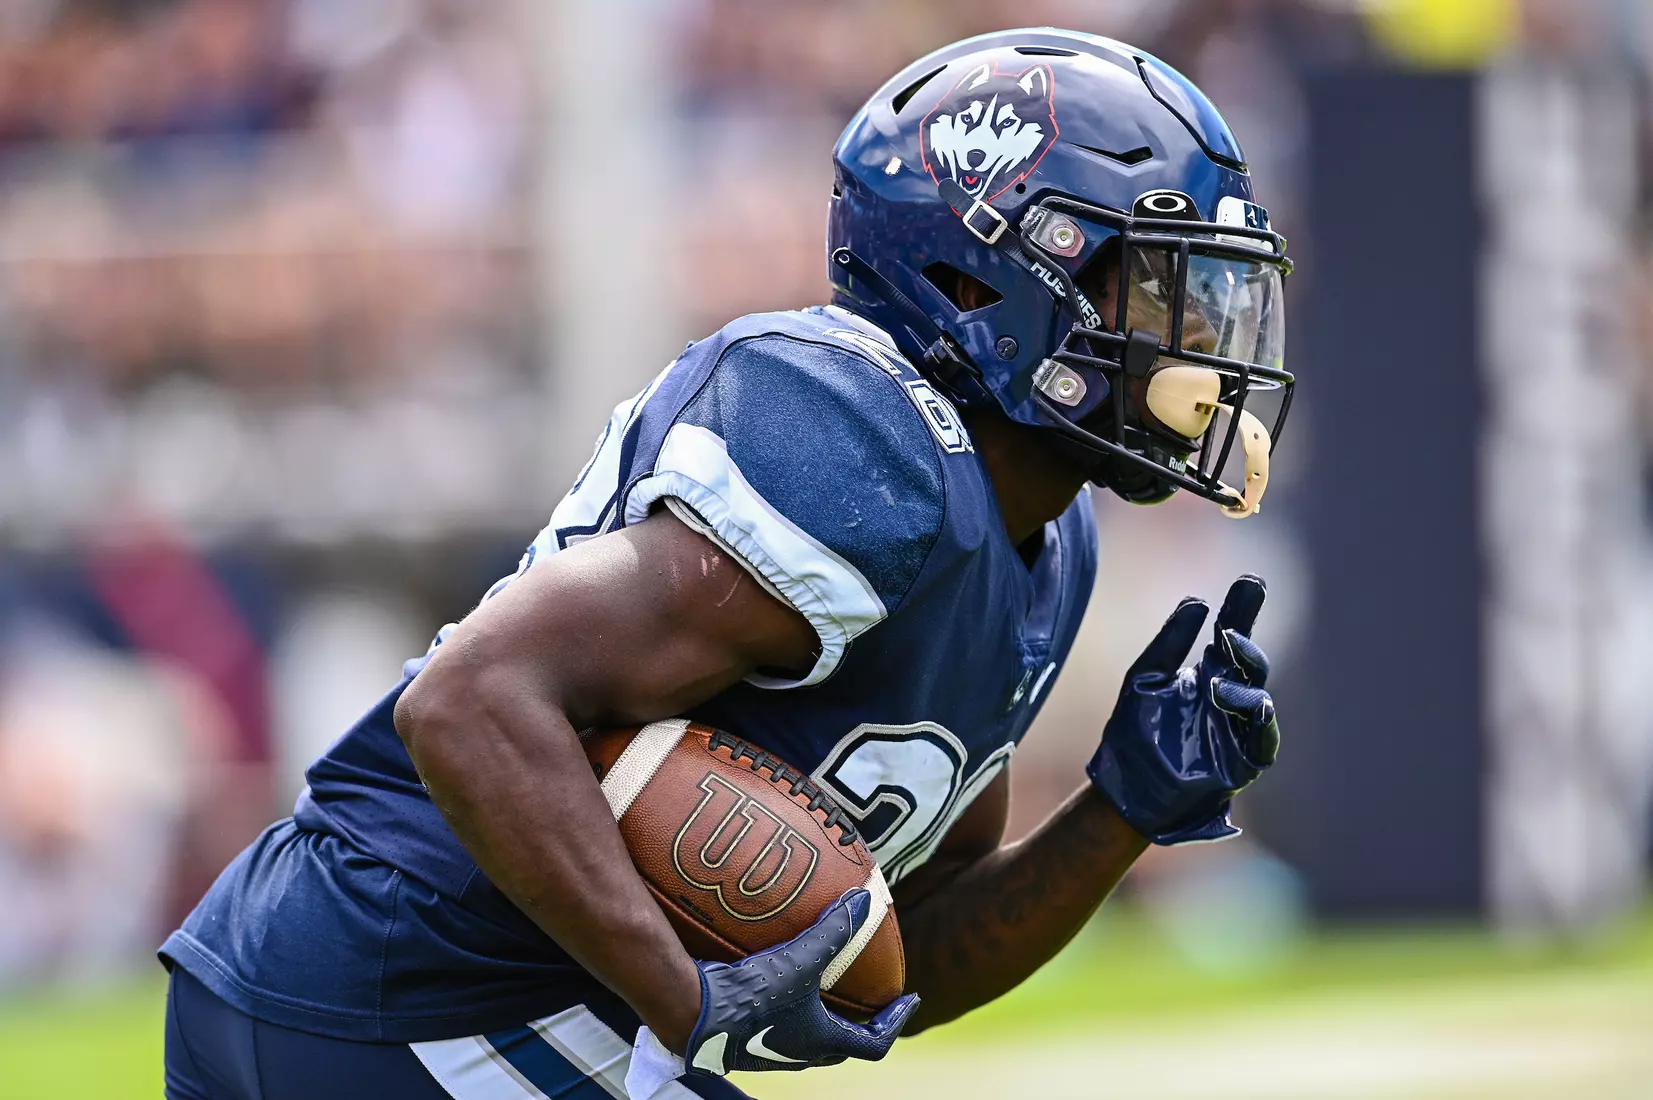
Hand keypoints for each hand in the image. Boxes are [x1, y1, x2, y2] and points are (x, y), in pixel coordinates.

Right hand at [684, 889, 919, 1075]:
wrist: (694, 1014)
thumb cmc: (751, 996)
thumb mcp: (800, 959)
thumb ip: (833, 930)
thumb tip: (863, 899)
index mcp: (821, 1042)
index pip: (874, 1043)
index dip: (895, 1022)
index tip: (907, 1002)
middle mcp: (800, 1053)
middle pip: (843, 1045)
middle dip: (861, 1025)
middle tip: (871, 1001)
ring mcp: (772, 1050)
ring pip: (810, 1039)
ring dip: (825, 1018)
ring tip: (828, 989)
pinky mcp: (748, 1038)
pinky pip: (781, 1026)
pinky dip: (793, 1009)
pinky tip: (781, 981)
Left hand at [1087, 574, 1280, 844]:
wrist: (1126, 787)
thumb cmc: (1133, 734)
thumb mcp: (1145, 679)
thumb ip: (1170, 643)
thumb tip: (1198, 600)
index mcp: (1208, 675)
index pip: (1231, 636)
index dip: (1243, 609)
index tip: (1250, 581)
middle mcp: (1229, 698)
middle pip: (1250, 663)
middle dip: (1245, 643)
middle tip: (1229, 631)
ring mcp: (1239, 729)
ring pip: (1259, 699)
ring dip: (1245, 683)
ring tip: (1217, 682)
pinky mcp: (1245, 760)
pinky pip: (1263, 737)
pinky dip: (1258, 719)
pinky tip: (1245, 703)